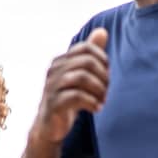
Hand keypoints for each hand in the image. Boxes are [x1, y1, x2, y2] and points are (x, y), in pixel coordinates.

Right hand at [31, 29, 108, 144]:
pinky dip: (91, 102)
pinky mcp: (53, 104)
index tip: (106, 74)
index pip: (86, 48)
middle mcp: (54, 71)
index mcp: (60, 61)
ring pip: (81, 78)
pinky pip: (75, 97)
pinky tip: (97, 108)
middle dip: (103, 77)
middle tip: (106, 91)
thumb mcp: (80, 74)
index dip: (102, 59)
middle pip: (87, 62)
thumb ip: (90, 54)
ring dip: (99, 90)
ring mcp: (51, 87)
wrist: (50, 127)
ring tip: (103, 100)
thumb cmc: (68, 98)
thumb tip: (102, 31)